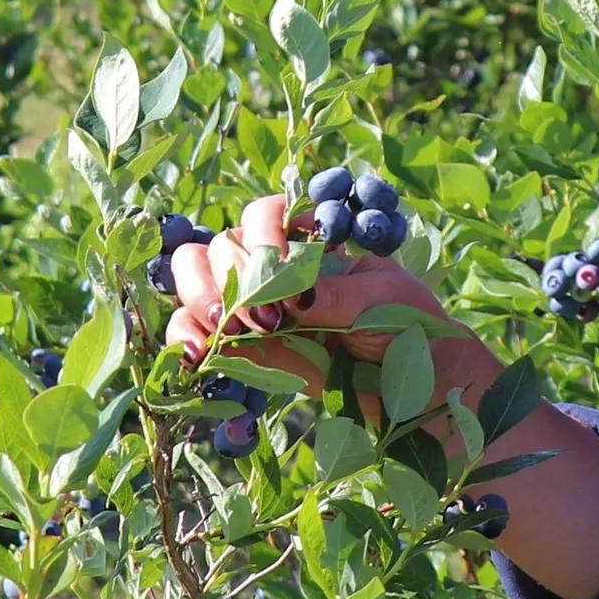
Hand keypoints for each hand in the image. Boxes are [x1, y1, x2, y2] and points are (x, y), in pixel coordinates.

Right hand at [158, 191, 499, 417]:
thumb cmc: (407, 326)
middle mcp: (272, 267)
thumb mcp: (383, 302)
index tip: (285, 279)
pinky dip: (184, 337)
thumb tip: (293, 297)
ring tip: (225, 329)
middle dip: (233, 276)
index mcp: (308, 241)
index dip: (263, 237)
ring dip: (200, 297)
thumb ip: (336, 295)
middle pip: (221, 245)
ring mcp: (251, 306)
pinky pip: (192, 332)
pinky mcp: (239, 348)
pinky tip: (197, 355)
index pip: (262, 215)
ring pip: (194, 278)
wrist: (414, 384)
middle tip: (267, 318)